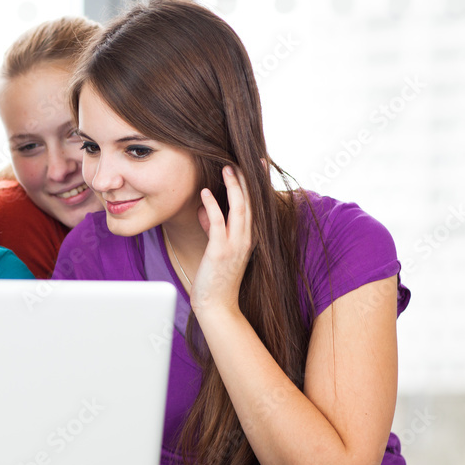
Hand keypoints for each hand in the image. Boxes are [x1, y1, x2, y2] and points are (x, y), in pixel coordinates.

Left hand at [191, 165, 253, 316]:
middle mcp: (247, 239)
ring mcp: (235, 245)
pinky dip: (213, 206)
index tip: (257, 164)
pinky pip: (219, 224)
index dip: (257, 184)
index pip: (255, 205)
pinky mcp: (220, 252)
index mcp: (249, 238)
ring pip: (239, 209)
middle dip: (249, 179)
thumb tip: (206, 208)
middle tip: (244, 159)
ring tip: (227, 168)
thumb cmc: (215, 277)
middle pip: (251, 202)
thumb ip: (214, 226)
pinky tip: (207, 193)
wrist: (216, 306)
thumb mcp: (217, 247)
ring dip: (234, 187)